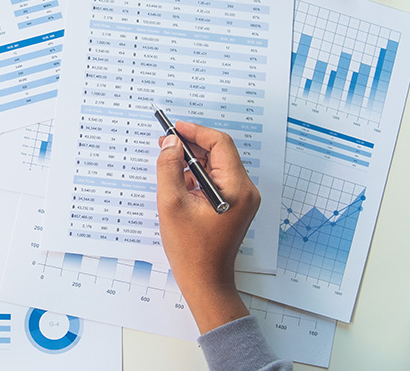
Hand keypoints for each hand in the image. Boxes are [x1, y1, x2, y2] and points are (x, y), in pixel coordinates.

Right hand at [156, 122, 259, 332]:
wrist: (205, 281)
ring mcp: (241, 198)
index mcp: (236, 188)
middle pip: (219, 153)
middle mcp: (245, 190)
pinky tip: (178, 183)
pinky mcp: (233, 205)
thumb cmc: (191, 249)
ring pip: (215, 166)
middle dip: (191, 146)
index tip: (174, 129)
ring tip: (167, 164)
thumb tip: (170, 144)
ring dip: (192, 162)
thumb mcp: (172, 203)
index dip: (195, 132)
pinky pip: (214, 180)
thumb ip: (169, 168)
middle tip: (165, 144)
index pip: (220, 144)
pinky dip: (196, 176)